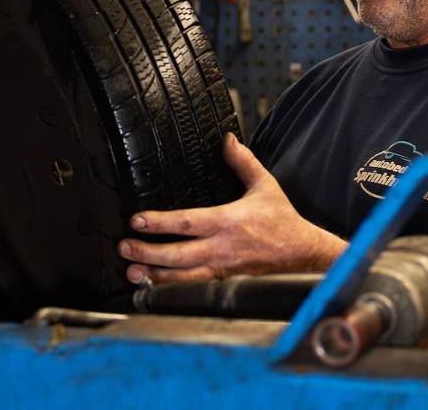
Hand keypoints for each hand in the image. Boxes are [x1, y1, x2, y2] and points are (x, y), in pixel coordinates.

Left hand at [117, 133, 346, 283]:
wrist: (303, 253)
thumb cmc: (282, 220)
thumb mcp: (264, 185)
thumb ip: (242, 162)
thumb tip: (227, 139)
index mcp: (228, 221)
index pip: (187, 222)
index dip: (160, 222)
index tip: (137, 220)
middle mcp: (222, 248)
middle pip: (179, 254)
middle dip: (148, 252)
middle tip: (124, 247)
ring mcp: (223, 268)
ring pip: (183, 277)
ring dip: (155, 276)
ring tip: (131, 273)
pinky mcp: (225, 282)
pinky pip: (194, 288)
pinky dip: (172, 288)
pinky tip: (154, 287)